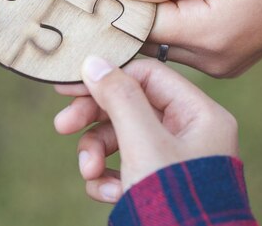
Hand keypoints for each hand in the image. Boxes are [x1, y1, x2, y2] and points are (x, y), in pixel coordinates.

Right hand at [54, 58, 238, 202]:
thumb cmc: (173, 200)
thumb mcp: (143, 143)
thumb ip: (119, 98)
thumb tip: (94, 61)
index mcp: (199, 115)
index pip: (148, 76)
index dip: (108, 77)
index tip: (71, 86)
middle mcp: (188, 133)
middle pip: (130, 107)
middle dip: (95, 120)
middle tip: (62, 126)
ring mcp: (172, 160)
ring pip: (121, 138)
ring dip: (96, 153)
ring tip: (88, 172)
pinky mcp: (155, 184)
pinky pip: (123, 166)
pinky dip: (108, 178)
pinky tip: (107, 193)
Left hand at [113, 0, 261, 76]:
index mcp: (210, 36)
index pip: (142, 26)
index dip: (121, 1)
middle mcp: (211, 59)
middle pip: (150, 36)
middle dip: (136, 2)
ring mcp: (219, 62)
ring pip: (165, 37)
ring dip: (156, 4)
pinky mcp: (224, 56)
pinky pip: (184, 37)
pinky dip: (175, 11)